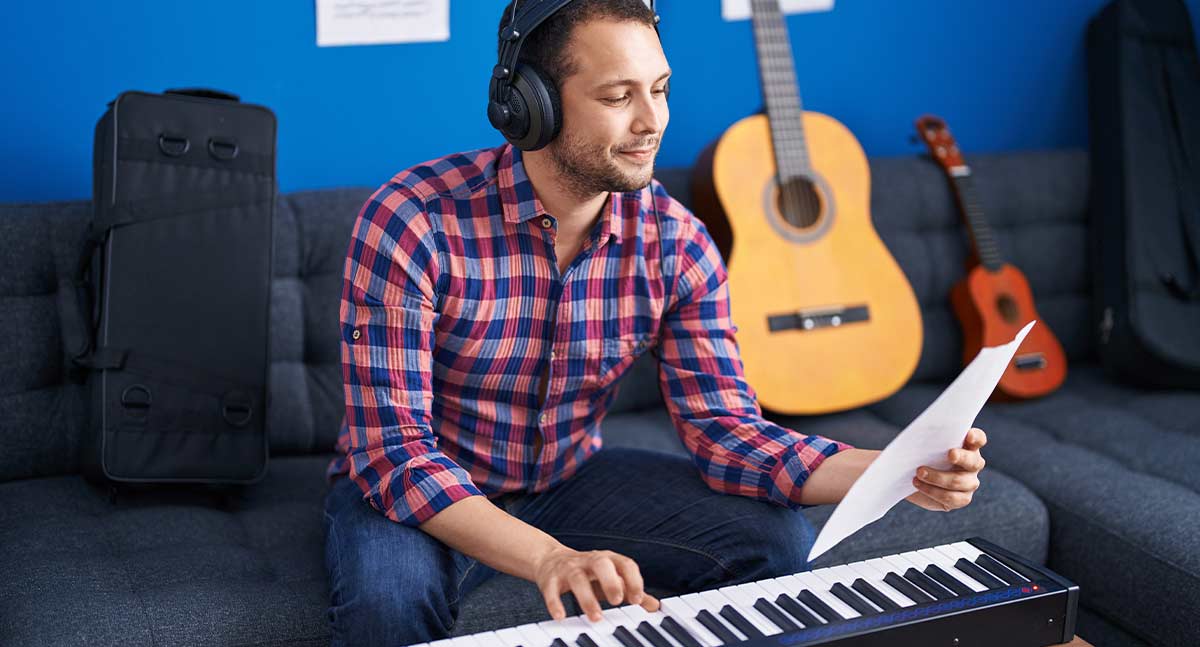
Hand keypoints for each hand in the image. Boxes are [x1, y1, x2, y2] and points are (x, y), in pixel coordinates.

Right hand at [534, 546, 660, 621]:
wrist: (551, 560)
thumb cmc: (589, 573)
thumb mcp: (611, 578)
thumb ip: (631, 590)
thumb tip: (654, 605)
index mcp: (608, 559)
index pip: (624, 564)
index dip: (633, 580)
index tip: (638, 600)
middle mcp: (590, 561)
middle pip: (601, 564)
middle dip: (610, 581)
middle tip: (617, 601)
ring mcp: (569, 568)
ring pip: (578, 578)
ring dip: (587, 598)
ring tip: (595, 617)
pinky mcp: (550, 578)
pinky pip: (551, 589)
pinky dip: (555, 603)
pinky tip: (560, 616)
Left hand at [905, 427, 986, 511]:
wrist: (911, 478)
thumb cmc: (919, 455)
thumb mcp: (920, 445)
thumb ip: (925, 440)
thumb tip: (917, 440)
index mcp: (967, 445)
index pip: (978, 439)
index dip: (976, 437)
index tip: (969, 436)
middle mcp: (973, 464)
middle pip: (974, 461)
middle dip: (962, 457)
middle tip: (950, 454)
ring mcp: (969, 482)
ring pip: (960, 481)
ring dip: (938, 477)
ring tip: (919, 473)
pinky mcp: (961, 498)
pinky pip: (953, 498)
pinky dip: (934, 492)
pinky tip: (919, 485)